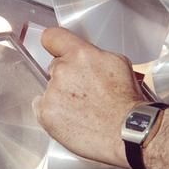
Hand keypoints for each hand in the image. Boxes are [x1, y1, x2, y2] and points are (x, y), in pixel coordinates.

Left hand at [37, 27, 141, 167]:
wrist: (126, 131)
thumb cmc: (126, 102)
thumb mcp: (118, 64)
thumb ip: (94, 55)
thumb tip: (85, 57)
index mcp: (80, 54)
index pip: (52, 37)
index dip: (55, 44)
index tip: (56, 50)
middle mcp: (63, 70)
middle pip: (55, 67)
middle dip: (67, 77)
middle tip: (84, 91)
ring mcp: (52, 92)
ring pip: (50, 89)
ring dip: (62, 96)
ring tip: (83, 110)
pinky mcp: (45, 113)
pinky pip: (42, 108)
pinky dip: (54, 113)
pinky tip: (72, 119)